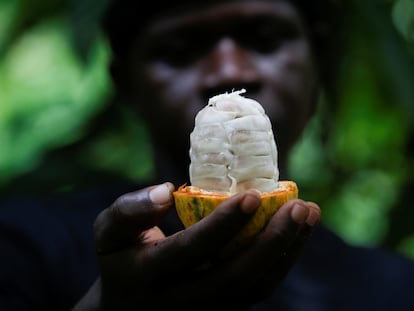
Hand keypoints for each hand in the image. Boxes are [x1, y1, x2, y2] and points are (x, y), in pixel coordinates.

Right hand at [74, 182, 319, 309]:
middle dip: (271, 241)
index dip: (222, 225)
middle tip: (300, 206)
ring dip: (286, 251)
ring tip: (308, 213)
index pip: (191, 251)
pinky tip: (296, 231)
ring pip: (255, 288)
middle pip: (235, 277)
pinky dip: (283, 260)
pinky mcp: (225, 310)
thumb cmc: (121, 259)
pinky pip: (259, 289)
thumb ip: (130, 210)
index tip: (253, 194)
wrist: (128, 308)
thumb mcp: (109, 232)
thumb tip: (167, 190)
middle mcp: (181, 301)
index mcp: (148, 276)